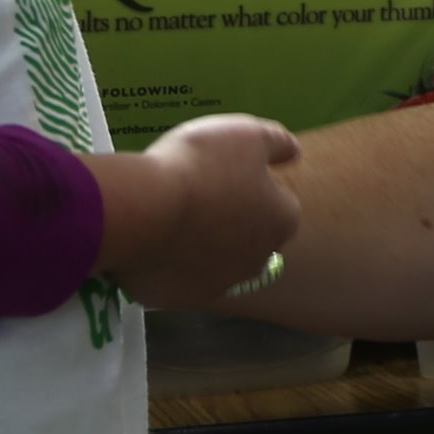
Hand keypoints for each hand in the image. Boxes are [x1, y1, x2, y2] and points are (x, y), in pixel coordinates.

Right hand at [86, 113, 301, 307]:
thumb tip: (293, 153)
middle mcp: (258, 259)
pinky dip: (167, 263)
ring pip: (214, 260)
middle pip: (248, 235)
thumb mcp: (246, 135)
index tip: (220, 172)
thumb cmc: (199, 167)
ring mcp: (218, 283)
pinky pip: (176, 277)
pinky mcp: (180, 298)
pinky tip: (149, 241)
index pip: (277, 202)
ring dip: (199, 243)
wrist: (140, 210)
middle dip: (228, 219)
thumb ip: (277, 143)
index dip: (249, 184)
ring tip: (167, 216)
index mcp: (281, 221)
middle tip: (194, 193)